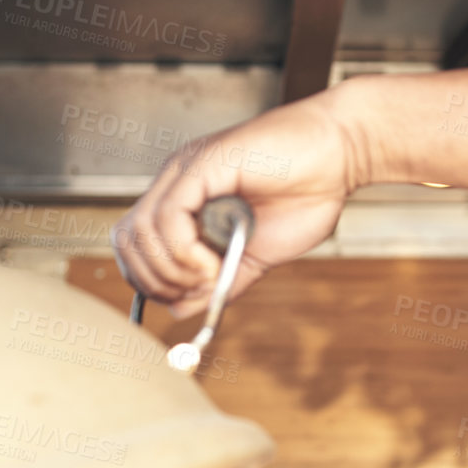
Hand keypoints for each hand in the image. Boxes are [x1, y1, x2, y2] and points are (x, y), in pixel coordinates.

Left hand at [111, 87, 364, 317]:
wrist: (339, 157)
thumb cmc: (304, 196)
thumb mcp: (255, 256)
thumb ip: (219, 282)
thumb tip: (180, 309)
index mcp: (184, 200)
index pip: (135, 245)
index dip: (151, 281)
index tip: (189, 297)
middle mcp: (176, 182)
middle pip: (127, 240)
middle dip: (153, 280)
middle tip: (194, 291)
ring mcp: (186, 171)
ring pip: (141, 231)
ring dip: (171, 269)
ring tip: (209, 276)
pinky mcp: (203, 164)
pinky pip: (169, 216)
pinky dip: (185, 251)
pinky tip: (214, 263)